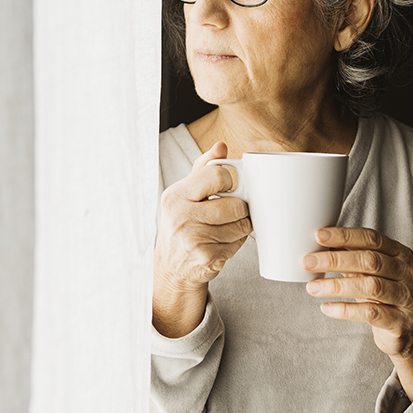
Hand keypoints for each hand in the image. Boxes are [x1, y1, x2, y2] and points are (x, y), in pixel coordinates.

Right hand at [153, 142, 251, 337]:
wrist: (172, 267)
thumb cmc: (182, 224)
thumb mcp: (185, 194)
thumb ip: (204, 168)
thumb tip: (221, 146)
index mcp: (175, 196)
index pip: (217, 176)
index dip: (229, 181)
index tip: (227, 188)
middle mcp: (181, 217)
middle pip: (235, 205)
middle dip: (239, 209)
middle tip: (230, 212)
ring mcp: (194, 239)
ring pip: (241, 225)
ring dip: (240, 226)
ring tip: (224, 228)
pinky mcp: (207, 257)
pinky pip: (239, 243)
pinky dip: (236, 243)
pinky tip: (221, 242)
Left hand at [303, 227, 412, 398]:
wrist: (408, 330)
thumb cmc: (384, 295)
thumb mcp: (371, 273)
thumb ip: (351, 258)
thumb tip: (317, 245)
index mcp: (400, 254)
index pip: (372, 239)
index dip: (345, 236)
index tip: (318, 236)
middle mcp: (408, 273)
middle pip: (370, 261)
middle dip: (335, 260)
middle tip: (308, 262)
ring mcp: (407, 298)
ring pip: (370, 287)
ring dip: (336, 286)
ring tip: (312, 287)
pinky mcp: (400, 322)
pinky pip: (370, 313)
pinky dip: (345, 310)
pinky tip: (327, 308)